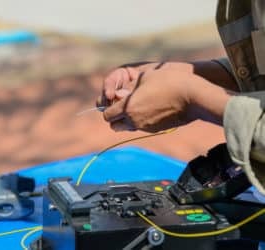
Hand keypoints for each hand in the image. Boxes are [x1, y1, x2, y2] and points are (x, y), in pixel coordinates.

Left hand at [103, 68, 231, 131]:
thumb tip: (119, 95)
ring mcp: (146, 127)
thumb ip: (128, 88)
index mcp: (128, 107)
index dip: (107, 108)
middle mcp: (134, 120)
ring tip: (135, 106)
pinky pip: (141, 127)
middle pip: (114, 125)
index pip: (107, 115)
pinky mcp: (157, 129)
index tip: (113, 100)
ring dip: (126, 120)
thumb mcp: (144, 77)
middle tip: (121, 105)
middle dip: (114, 116)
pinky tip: (149, 109)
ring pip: (127, 128)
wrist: (193, 96)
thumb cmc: (168, 82)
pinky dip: (139, 121)